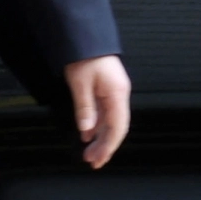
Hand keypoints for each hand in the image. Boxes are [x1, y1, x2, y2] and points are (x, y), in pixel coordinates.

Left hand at [63, 54, 130, 168]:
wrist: (87, 38)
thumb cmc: (86, 57)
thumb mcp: (80, 83)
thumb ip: (85, 108)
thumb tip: (86, 130)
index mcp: (118, 93)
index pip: (118, 126)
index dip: (109, 145)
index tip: (99, 159)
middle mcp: (119, 94)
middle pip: (117, 126)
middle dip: (106, 145)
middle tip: (93, 161)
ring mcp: (114, 92)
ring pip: (111, 121)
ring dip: (101, 137)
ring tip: (89, 153)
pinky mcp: (107, 90)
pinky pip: (105, 113)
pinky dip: (97, 126)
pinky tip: (88, 134)